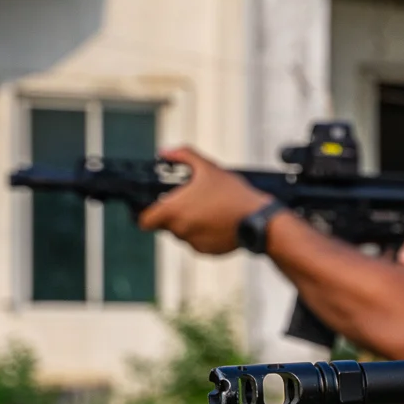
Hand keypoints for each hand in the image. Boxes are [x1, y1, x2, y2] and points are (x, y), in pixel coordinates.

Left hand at [137, 147, 270, 254]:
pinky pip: (198, 244)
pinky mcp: (207, 251)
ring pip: (183, 234)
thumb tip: (164, 151)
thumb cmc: (232, 193)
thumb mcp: (208, 167)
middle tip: (193, 204)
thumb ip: (183, 155)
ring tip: (210, 212)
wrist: (259, 220)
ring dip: (190, 225)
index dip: (147, 214)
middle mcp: (180, 229)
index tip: (156, 209)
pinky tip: (218, 224)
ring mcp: (193, 243)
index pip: (145, 221)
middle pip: (166, 226)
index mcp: (173, 210)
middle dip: (175, 216)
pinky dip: (204, 235)